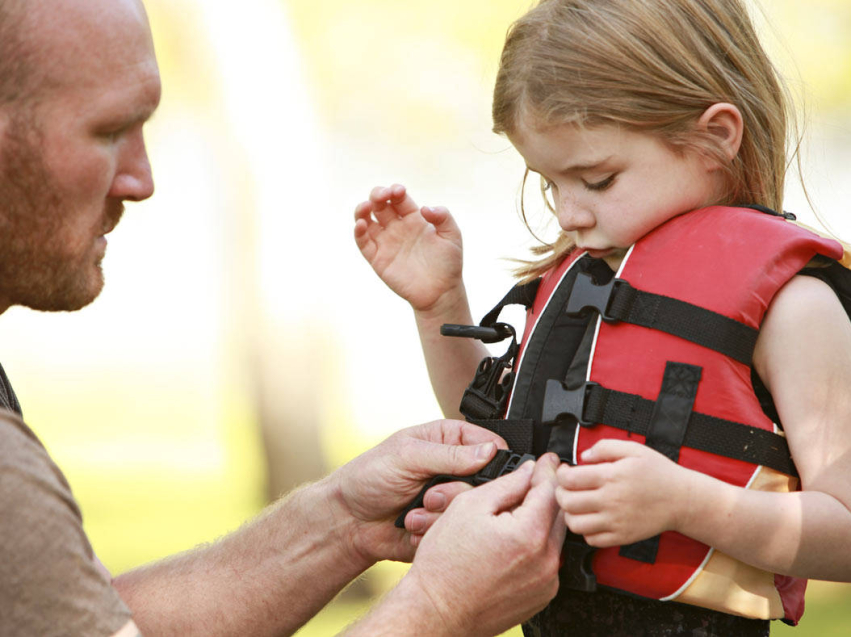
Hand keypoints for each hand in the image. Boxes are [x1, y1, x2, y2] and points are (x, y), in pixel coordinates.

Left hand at [331, 419, 507, 564]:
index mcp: (448, 441)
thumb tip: (489, 451)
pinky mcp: (446, 526)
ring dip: (440, 514)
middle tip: (429, 496)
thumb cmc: (370, 477)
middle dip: (456, 493)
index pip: (489, 444)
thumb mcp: (407, 456)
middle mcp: (455, 470)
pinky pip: (457, 532)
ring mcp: (451, 499)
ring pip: (472, 510)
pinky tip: (411, 527)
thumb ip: (449, 454)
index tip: (480, 471)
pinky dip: (432, 531)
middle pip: (486, 482)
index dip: (491, 458)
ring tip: (414, 512)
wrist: (349, 521)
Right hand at [354, 184, 463, 312]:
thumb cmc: (449, 263)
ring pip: (366, 220)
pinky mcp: (378, 259)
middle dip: (378, 195)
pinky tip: (362, 224)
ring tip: (366, 206)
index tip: (399, 191)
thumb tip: (424, 208)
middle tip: (383, 195)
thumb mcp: (452, 236)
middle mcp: (397, 228)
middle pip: (380, 205)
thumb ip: (443, 217)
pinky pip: (363, 243)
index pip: (398, 199)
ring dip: (362, 210)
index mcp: (413, 219)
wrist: (441, 292)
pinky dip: (358, 232)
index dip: (395, 191)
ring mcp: (386, 243)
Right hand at [401, 454, 564, 636]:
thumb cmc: (445, 565)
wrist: (437, 610)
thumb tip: (528, 472)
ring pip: (554, 536)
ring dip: (540, 520)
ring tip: (512, 516)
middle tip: (530, 482)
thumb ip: (506, 485)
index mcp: (529, 534)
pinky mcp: (542, 595)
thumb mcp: (468, 507)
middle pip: (557, 513)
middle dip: (545, 494)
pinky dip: (536, 546)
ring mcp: (546, 581)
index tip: (547, 460)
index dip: (548, 469)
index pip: (551, 489)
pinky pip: (547, 561)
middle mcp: (545, 560)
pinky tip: (511, 544)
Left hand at [555, 440, 688, 546]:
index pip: (569, 479)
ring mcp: (615, 522)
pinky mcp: (621, 537)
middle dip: (560, 493)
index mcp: (611, 477)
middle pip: (567, 502)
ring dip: (569, 513)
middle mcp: (611, 501)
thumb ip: (605, 447)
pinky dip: (585, 531)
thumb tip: (583, 456)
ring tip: (576, 504)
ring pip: (575, 524)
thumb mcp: (633, 449)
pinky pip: (591, 540)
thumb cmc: (658, 473)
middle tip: (566, 488)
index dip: (560, 474)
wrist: (682, 499)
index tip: (564, 471)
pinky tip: (591, 518)